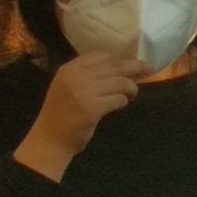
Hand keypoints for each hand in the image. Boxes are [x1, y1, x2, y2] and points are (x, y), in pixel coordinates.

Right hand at [13, 52, 148, 181]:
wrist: (49, 141)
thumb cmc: (62, 114)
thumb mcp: (69, 87)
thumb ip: (90, 75)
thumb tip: (125, 66)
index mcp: (69, 69)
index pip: (101, 55)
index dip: (118, 59)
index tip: (130, 65)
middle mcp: (75, 77)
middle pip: (115, 66)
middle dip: (135, 68)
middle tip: (147, 71)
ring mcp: (83, 92)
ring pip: (121, 82)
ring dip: (131, 88)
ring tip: (130, 95)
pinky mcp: (92, 108)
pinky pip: (119, 99)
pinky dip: (123, 101)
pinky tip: (119, 105)